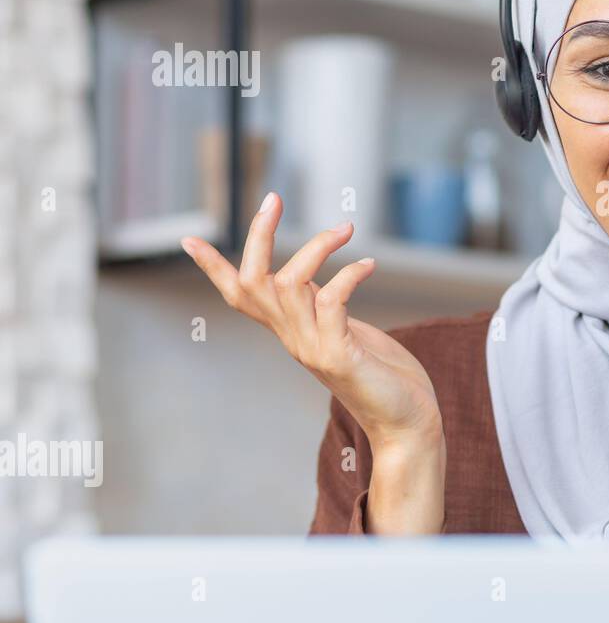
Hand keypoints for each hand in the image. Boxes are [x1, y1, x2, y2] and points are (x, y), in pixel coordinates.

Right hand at [180, 192, 442, 452]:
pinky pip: (332, 301)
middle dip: (258, 236)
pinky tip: (368, 264)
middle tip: (273, 199)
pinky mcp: (339, 355)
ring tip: (346, 229)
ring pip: (289, 284)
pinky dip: (348, 275)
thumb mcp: (345, 332)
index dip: (214, 269)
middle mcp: (293, 339)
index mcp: (291, 331)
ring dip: (316, 248)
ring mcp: (313, 348)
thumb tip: (312, 279)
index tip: (188, 240)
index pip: (240, 297)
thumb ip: (323, 308)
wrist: (406, 424)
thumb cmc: (384, 376)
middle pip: (253, 281)